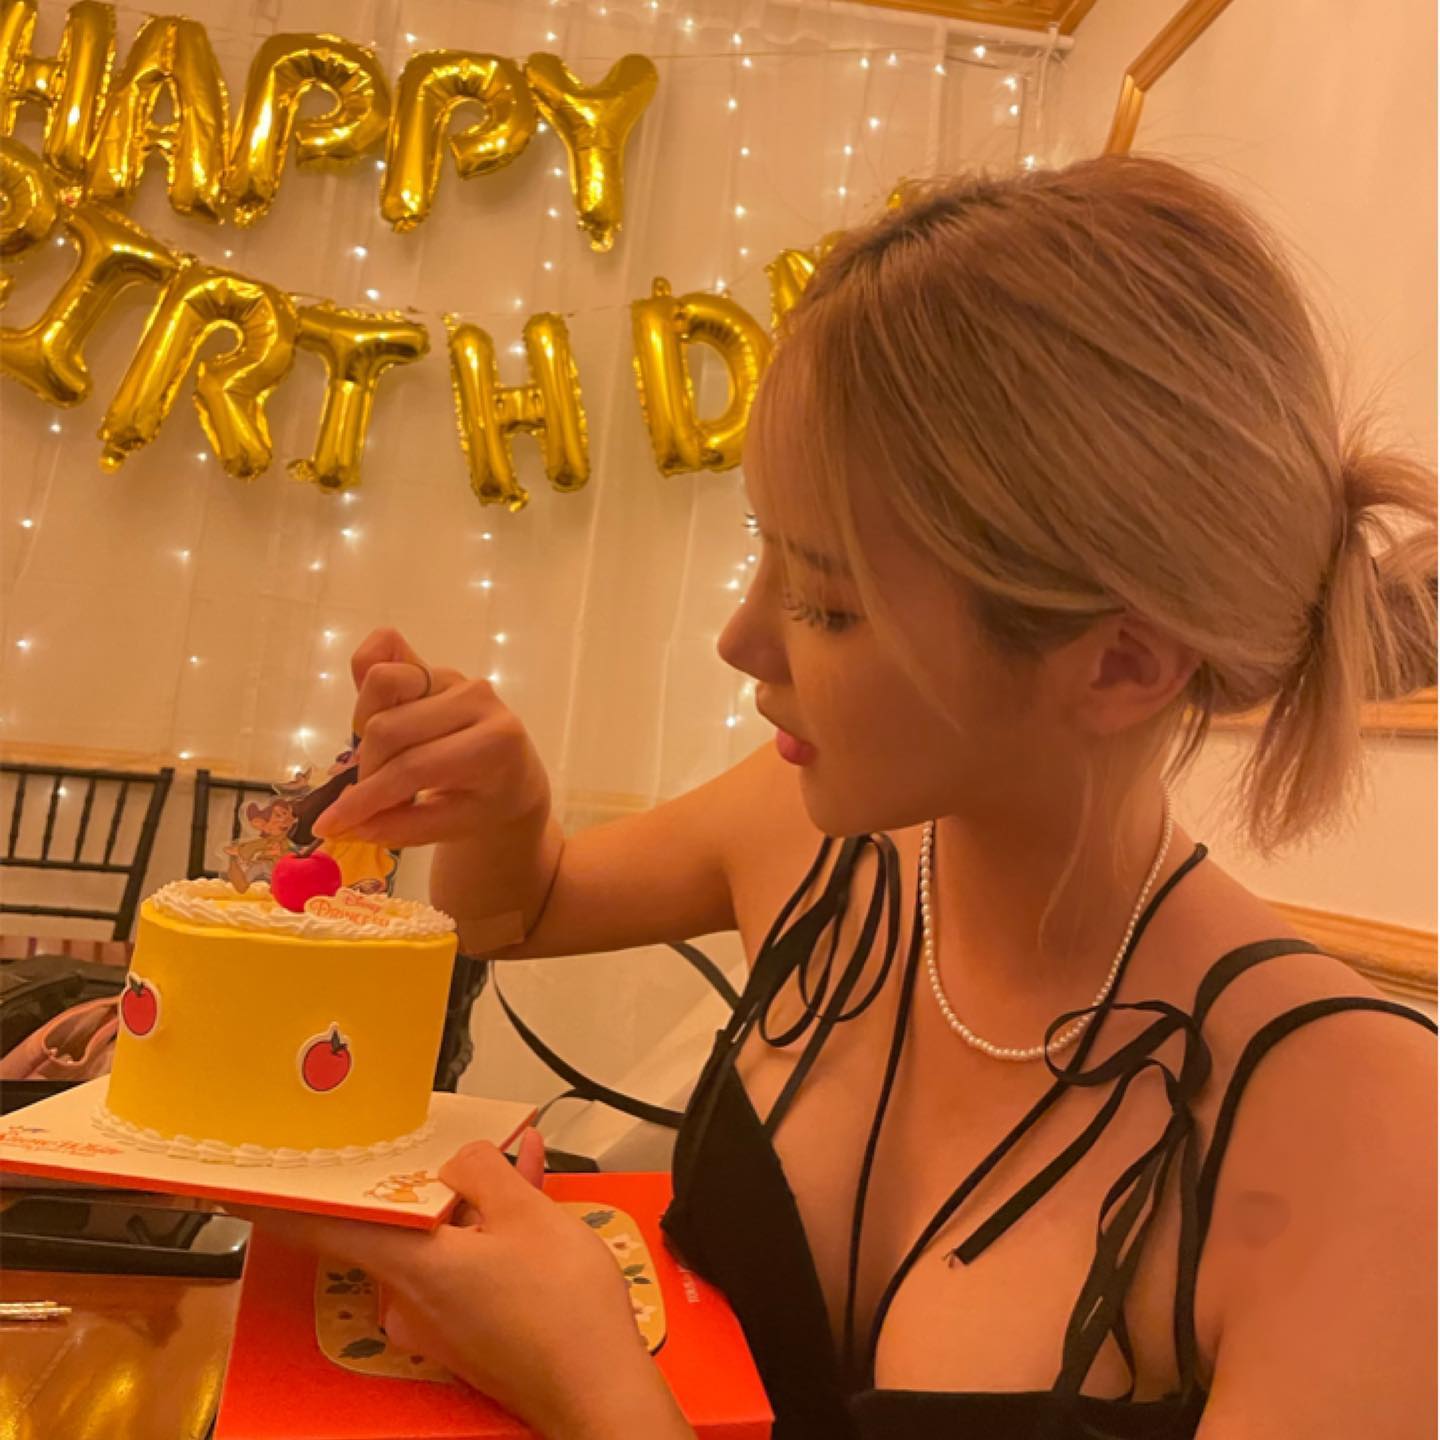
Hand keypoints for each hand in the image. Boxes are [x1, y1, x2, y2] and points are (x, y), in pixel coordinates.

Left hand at [229, 1130, 679, 1438]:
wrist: (596, 1388)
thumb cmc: (561, 1307)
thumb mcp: (526, 1212)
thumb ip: (482, 1170)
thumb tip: (458, 1160)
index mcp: (412, 1265)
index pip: (322, 1226)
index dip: (277, 1201)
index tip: (235, 1184)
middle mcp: (409, 1299)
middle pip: (398, 1222)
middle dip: (432, 1176)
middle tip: (456, 1140)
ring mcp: (436, 1322)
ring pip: (440, 1239)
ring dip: (474, 1200)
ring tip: (520, 1161)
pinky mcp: (465, 1333)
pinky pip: (464, 1265)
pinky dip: (488, 1232)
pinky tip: (527, 1204)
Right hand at [311, 627, 550, 848]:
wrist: (513, 780)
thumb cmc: (486, 806)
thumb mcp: (450, 828)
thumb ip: (395, 825)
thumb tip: (337, 823)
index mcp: (494, 742)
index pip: (412, 766)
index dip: (366, 798)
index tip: (331, 825)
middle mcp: (476, 698)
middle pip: (388, 726)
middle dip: (367, 771)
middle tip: (371, 799)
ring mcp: (454, 676)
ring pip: (381, 685)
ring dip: (366, 730)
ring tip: (382, 762)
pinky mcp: (433, 667)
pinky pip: (385, 647)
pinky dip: (366, 673)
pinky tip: (371, 713)